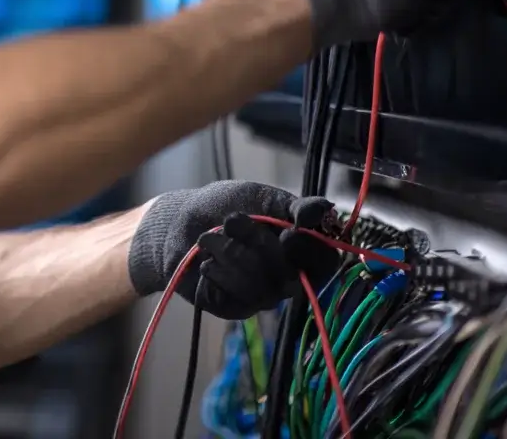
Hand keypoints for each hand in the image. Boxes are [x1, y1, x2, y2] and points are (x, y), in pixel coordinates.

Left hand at [128, 182, 342, 319]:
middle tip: (230, 220)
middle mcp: (287, 277)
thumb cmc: (223, 206)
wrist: (179, 222)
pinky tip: (204, 261)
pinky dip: (217, 271)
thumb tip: (327, 209)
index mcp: (300, 250)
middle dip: (255, 241)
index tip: (289, 230)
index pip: (326, 262)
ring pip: (261, 286)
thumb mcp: (260, 197)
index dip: (310, 249)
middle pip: (289, 273)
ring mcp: (263, 296)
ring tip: (207, 238)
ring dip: (230, 253)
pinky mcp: (237, 308)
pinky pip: (237, 296)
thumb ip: (293, 206)